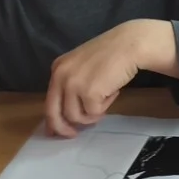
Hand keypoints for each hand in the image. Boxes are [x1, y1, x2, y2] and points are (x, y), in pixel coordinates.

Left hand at [45, 20, 177, 137]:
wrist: (130, 44)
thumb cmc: (112, 53)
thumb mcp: (82, 65)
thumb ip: (72, 83)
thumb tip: (68, 112)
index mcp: (58, 68)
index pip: (49, 100)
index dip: (53, 119)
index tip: (55, 131)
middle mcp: (60, 76)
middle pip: (53, 113)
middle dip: (62, 128)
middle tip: (73, 135)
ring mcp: (73, 85)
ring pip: (76, 116)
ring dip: (92, 114)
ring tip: (106, 98)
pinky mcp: (88, 93)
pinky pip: (94, 113)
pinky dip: (105, 106)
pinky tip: (113, 92)